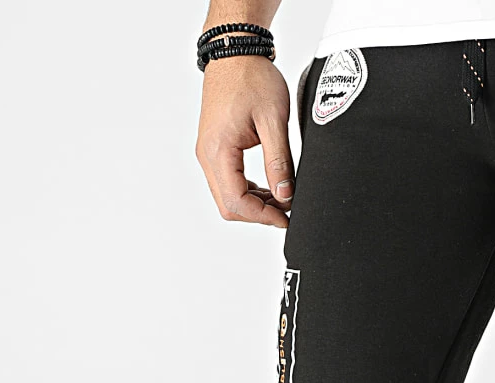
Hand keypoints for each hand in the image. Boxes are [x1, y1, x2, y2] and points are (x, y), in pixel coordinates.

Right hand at [196, 56, 293, 227]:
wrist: (235, 52)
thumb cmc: (252, 78)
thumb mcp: (273, 120)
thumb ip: (279, 161)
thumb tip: (284, 195)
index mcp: (219, 150)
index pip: (236, 202)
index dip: (264, 216)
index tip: (286, 218)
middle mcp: (207, 155)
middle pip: (229, 206)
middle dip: (259, 214)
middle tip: (287, 210)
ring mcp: (208, 152)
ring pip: (227, 197)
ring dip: (254, 204)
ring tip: (282, 197)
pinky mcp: (214, 149)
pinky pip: (228, 182)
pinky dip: (248, 191)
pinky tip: (270, 186)